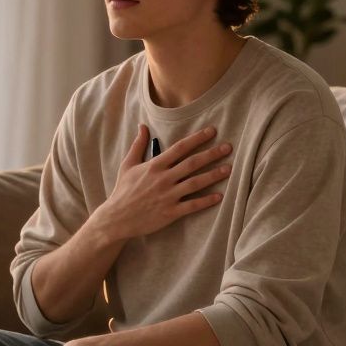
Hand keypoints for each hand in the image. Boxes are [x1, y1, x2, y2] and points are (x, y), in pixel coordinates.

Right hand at [92, 124, 232, 241]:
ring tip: (228, 169)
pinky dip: (206, 201)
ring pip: (195, 183)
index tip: (212, 131)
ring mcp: (168, 196)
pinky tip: (219, 196)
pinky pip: (192, 205)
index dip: (197, 138)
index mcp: (154, 166)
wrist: (117, 218)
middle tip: (228, 147)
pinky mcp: (170, 212)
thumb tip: (142, 126)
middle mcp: (163, 179)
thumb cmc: (123, 191)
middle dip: (211, 154)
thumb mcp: (127, 165)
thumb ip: (138, 145)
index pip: (179, 148)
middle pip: (192, 163)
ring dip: (213, 175)